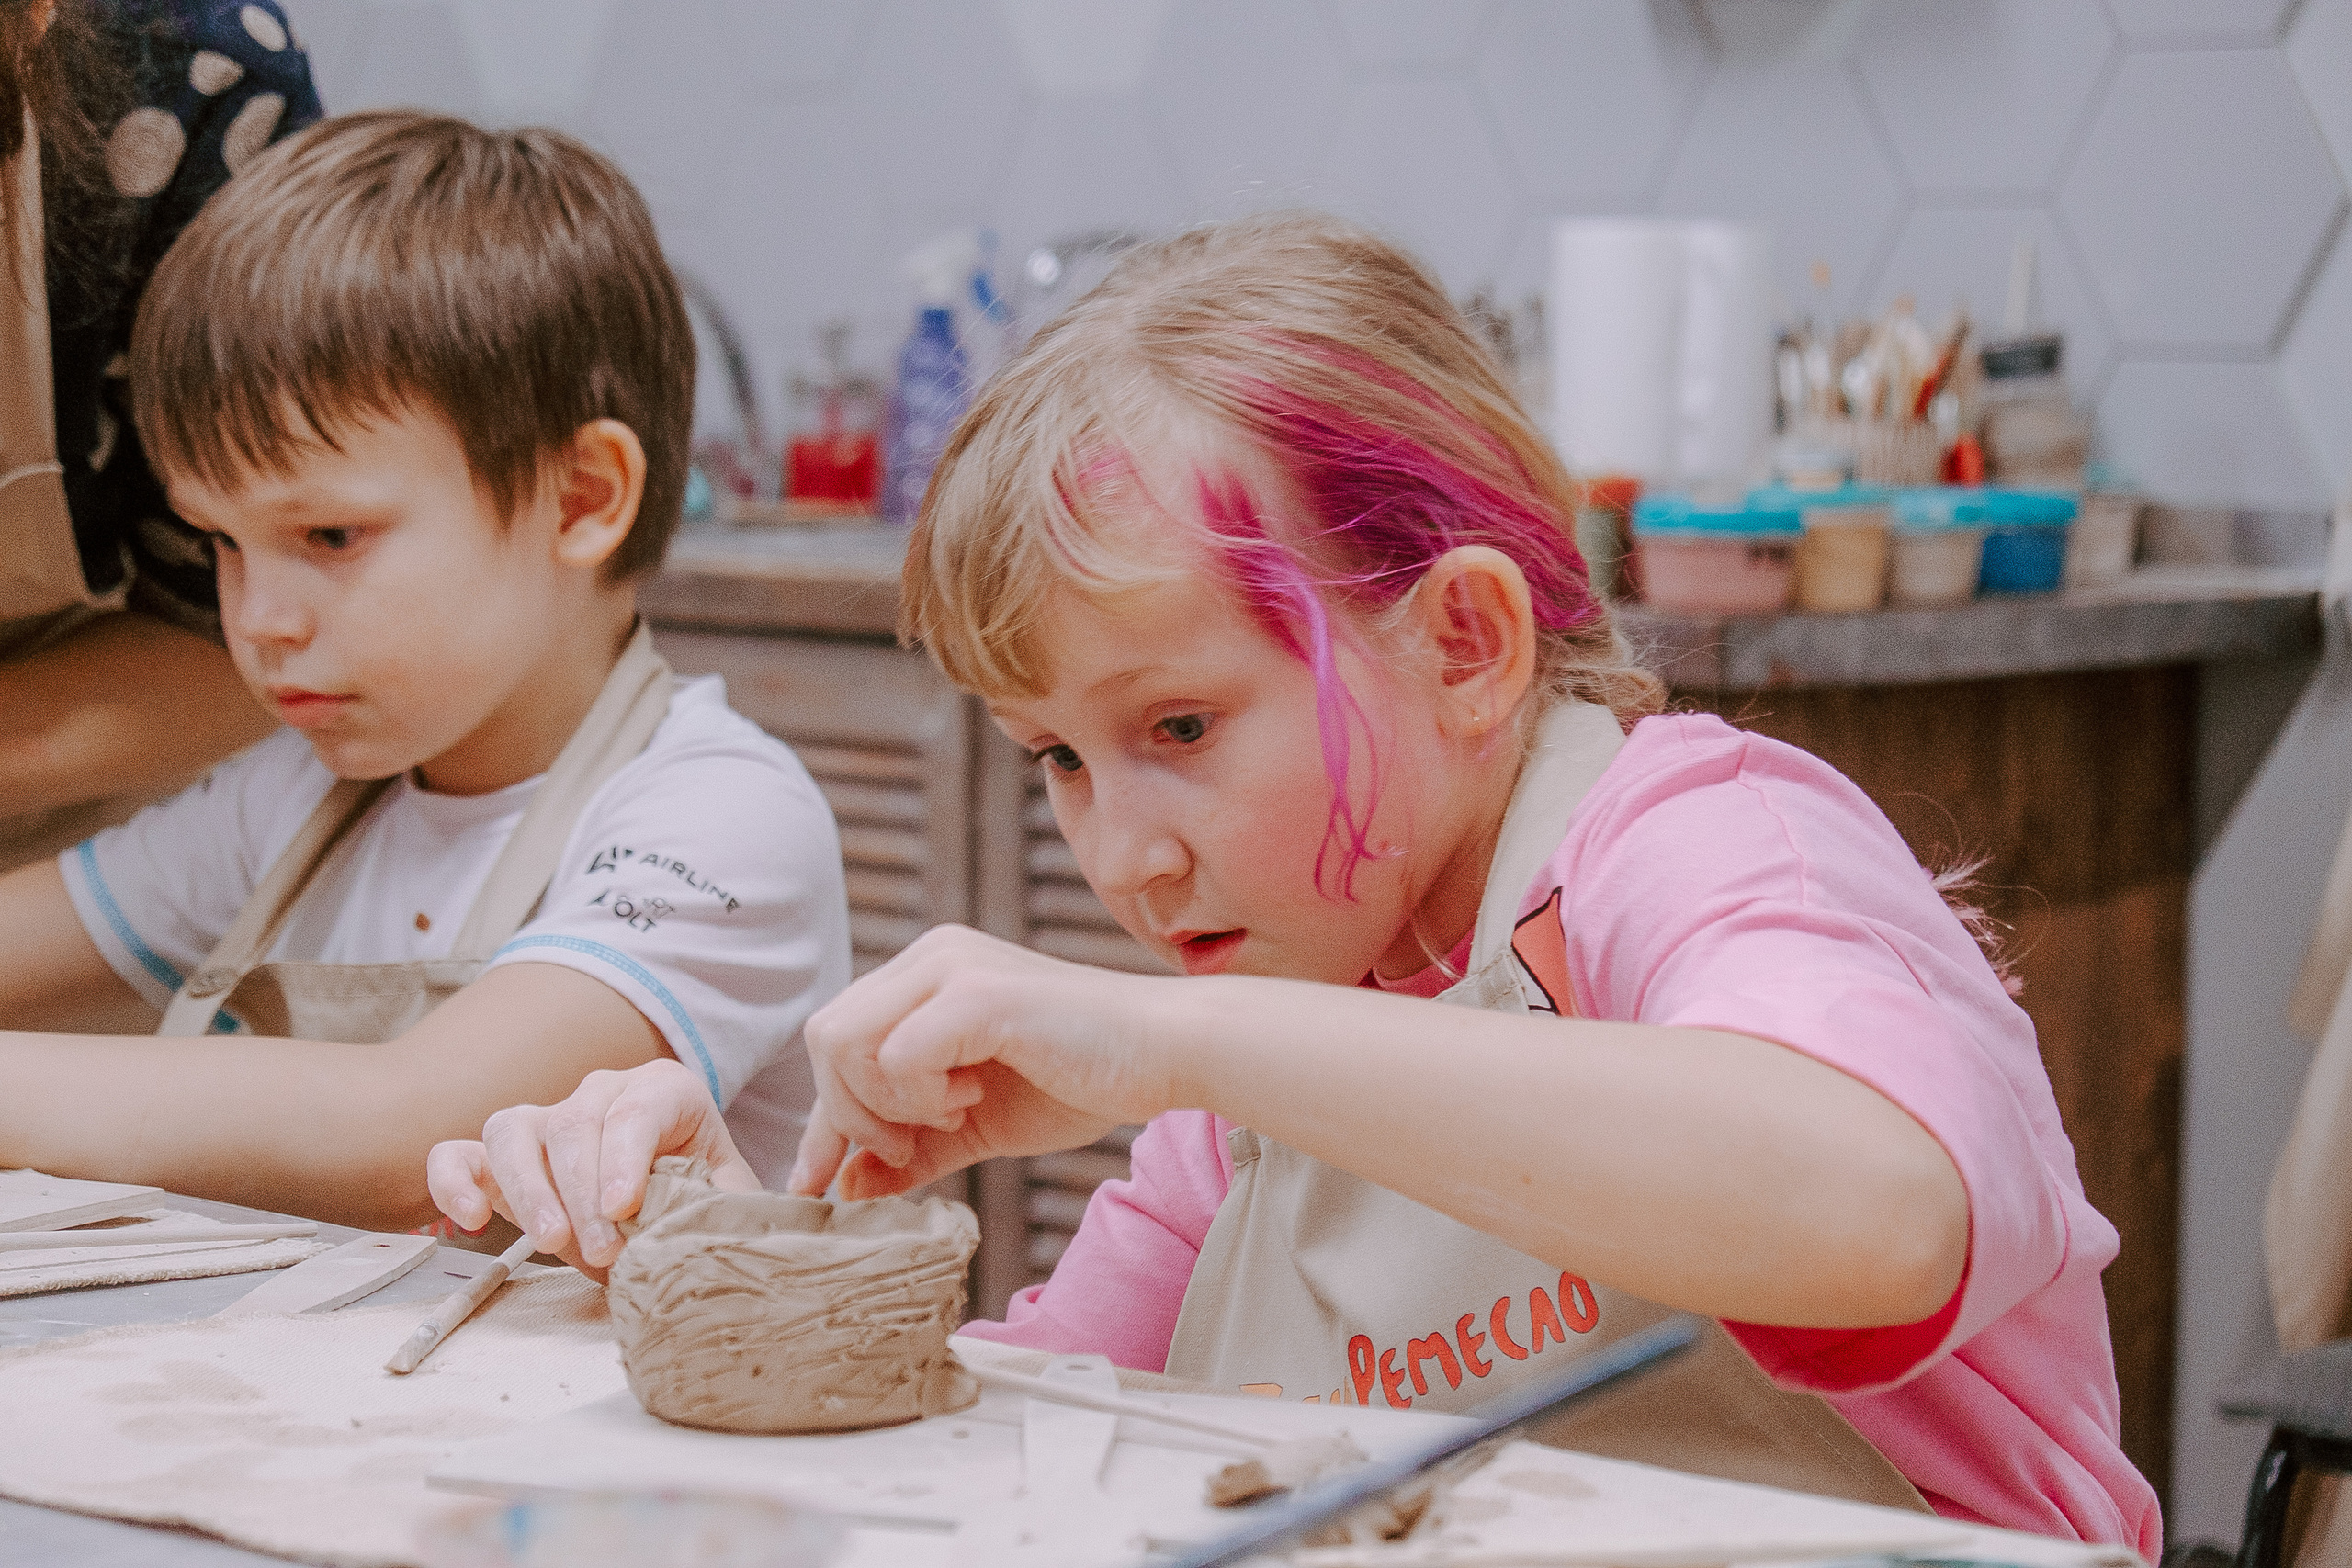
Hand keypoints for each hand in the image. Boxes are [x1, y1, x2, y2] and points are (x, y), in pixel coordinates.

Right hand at [425, 1058, 758, 1279]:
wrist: (672, 1208)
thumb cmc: (701, 1196)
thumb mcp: (728, 1197)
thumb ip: (727, 1204)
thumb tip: (722, 1224)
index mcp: (662, 1089)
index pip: (636, 1110)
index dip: (626, 1158)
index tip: (624, 1209)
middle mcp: (599, 1093)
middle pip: (575, 1124)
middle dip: (585, 1193)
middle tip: (604, 1252)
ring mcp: (545, 1120)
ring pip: (514, 1130)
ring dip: (529, 1190)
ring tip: (551, 1244)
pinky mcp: (501, 1156)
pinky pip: (459, 1153)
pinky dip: (454, 1181)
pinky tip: (470, 1221)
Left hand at [789, 925, 1184, 1198]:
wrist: (1165, 1055)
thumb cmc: (1080, 1080)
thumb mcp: (975, 1126)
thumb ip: (911, 1151)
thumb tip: (845, 1188)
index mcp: (924, 974)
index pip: (834, 1040)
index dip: (821, 1118)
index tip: (820, 1182)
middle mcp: (930, 956)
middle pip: (824, 1037)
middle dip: (845, 1115)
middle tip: (904, 1150)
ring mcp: (951, 967)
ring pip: (845, 1042)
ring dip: (882, 1105)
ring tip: (947, 1117)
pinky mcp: (978, 993)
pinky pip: (897, 1056)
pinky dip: (920, 1098)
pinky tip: (972, 1099)